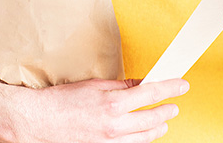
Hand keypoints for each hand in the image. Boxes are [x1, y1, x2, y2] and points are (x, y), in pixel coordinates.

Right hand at [13, 77, 188, 142]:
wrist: (41, 121)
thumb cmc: (64, 101)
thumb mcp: (95, 85)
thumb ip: (122, 86)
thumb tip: (141, 84)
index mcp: (114, 102)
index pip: (152, 93)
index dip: (171, 88)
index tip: (182, 85)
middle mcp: (115, 124)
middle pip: (154, 118)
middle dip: (168, 110)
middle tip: (174, 105)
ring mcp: (111, 141)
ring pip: (145, 137)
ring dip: (158, 128)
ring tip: (163, 121)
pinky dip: (141, 139)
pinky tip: (143, 134)